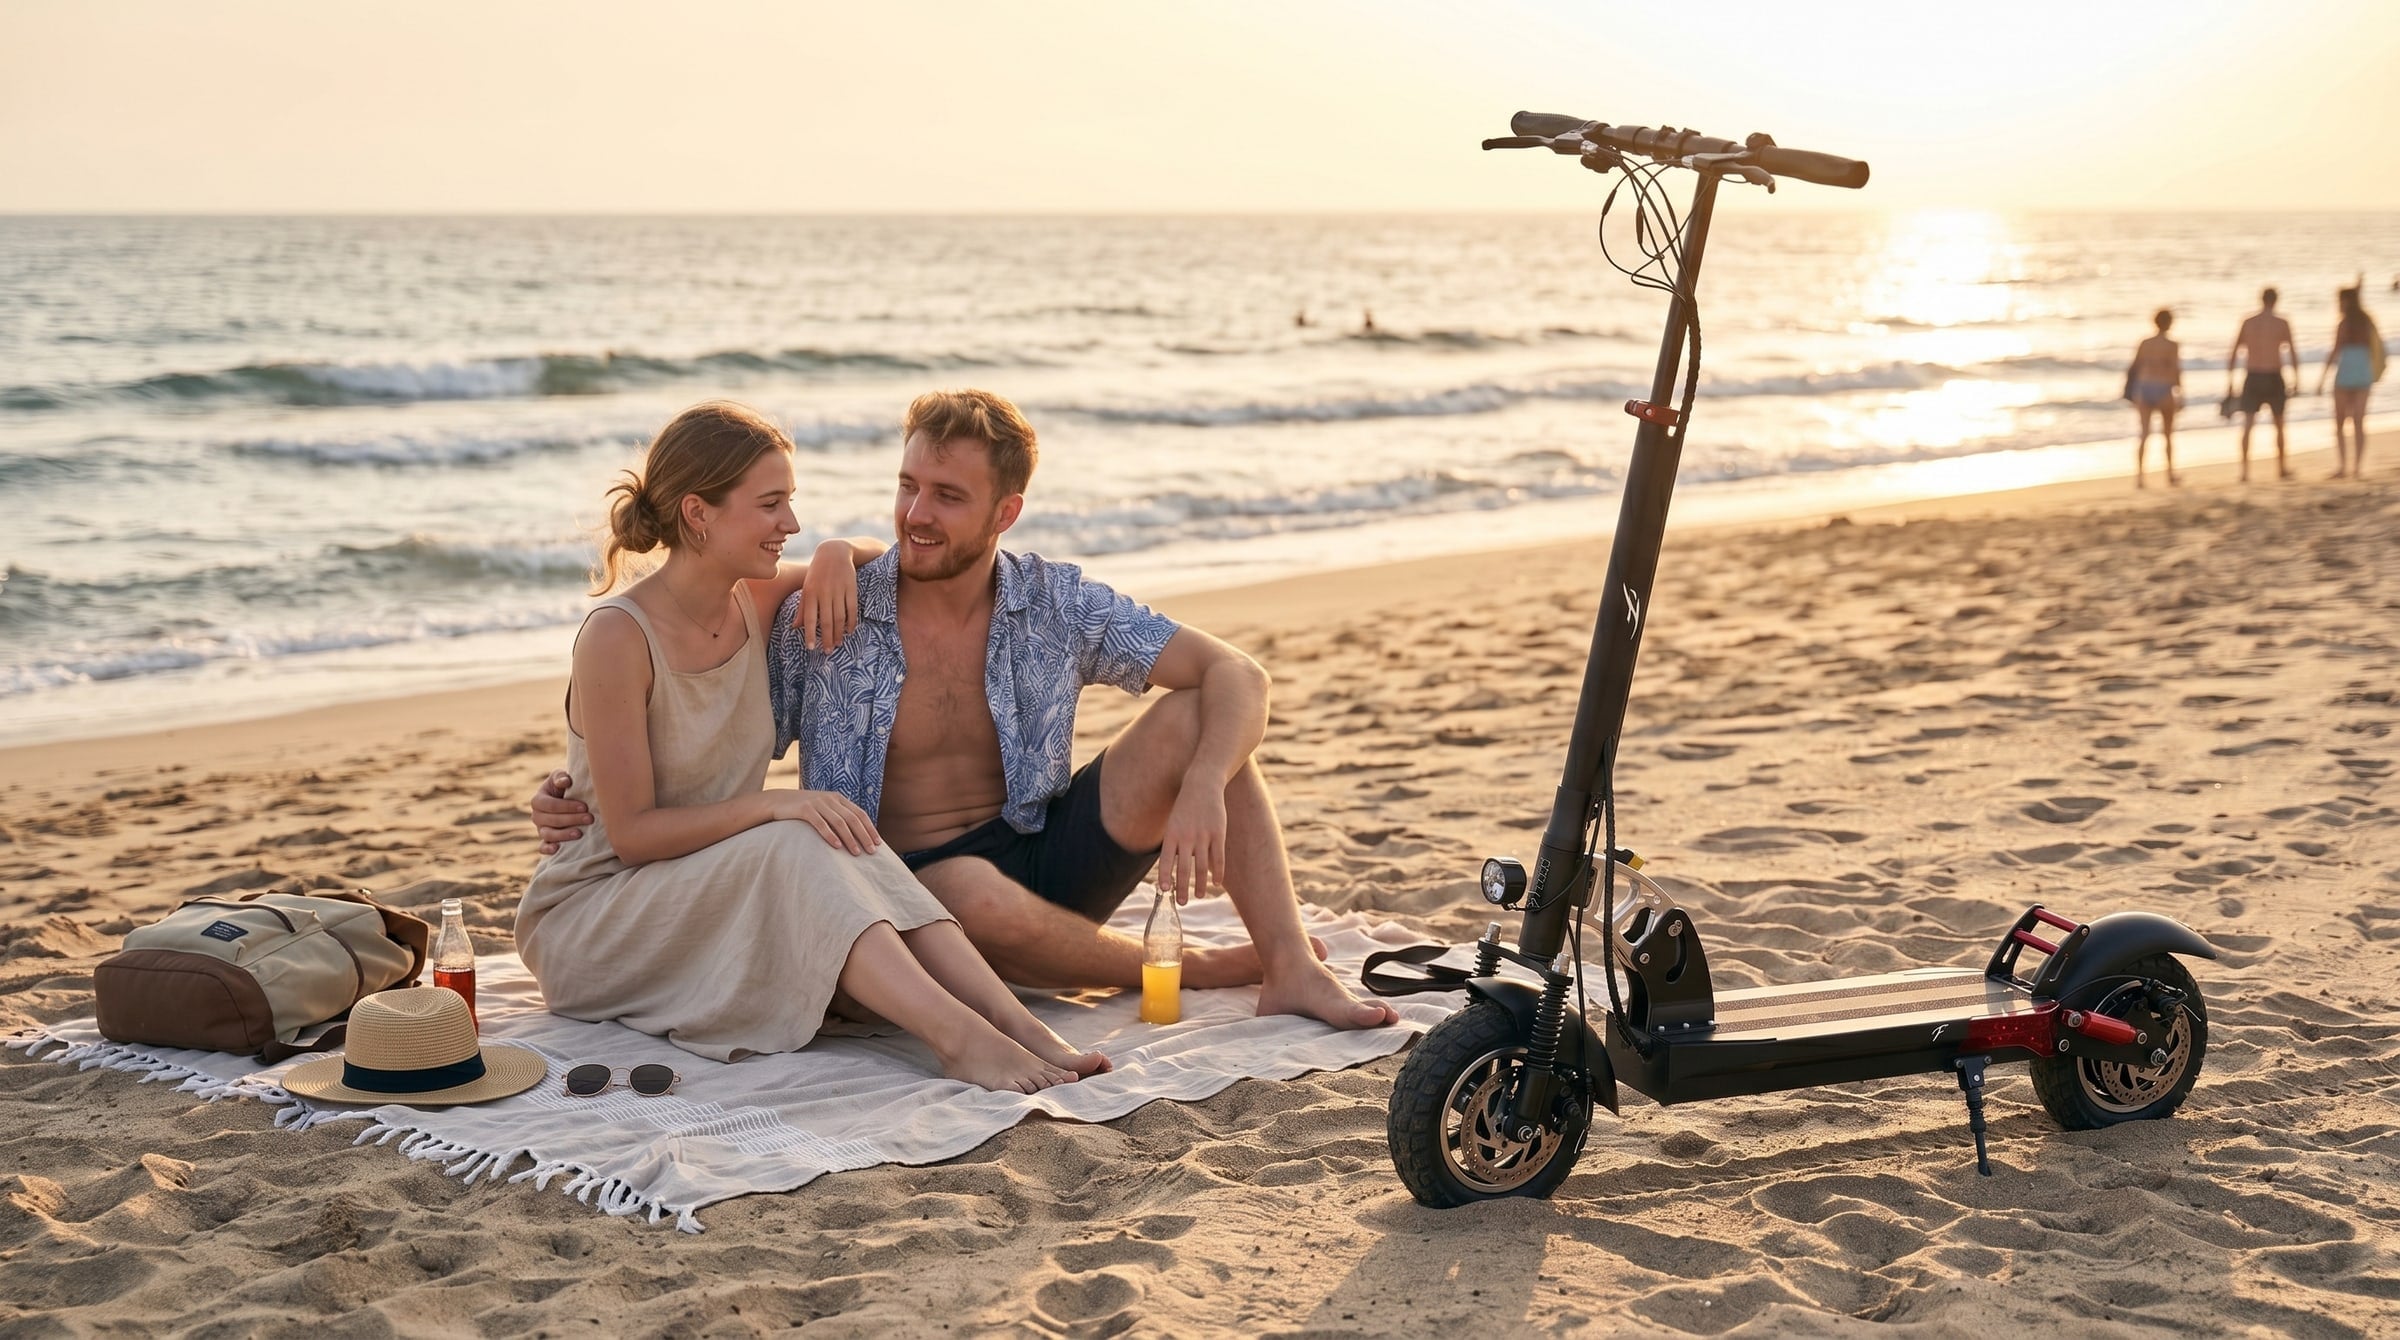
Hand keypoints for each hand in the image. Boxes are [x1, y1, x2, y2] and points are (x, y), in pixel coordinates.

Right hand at [531, 771, 591, 853]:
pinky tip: (557, 849)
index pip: (550, 805)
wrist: (568, 798)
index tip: (584, 807)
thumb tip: (565, 781)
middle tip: (590, 818)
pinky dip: (547, 849)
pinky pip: (542, 847)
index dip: (567, 806)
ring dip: (563, 835)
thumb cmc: (565, 786)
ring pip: (547, 834)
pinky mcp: (546, 841)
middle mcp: (537, 816)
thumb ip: (561, 777)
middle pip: (551, 820)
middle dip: (571, 819)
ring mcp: (540, 829)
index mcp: (538, 800)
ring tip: (580, 833)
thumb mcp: (561, 777)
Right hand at [771, 789, 880, 854]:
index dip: (870, 829)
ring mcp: (817, 803)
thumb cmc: (804, 810)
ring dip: (849, 839)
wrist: (777, 801)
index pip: (860, 814)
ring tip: (856, 853)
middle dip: (864, 836)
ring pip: (839, 822)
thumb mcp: (824, 809)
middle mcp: (830, 799)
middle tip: (871, 852)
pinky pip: (820, 823)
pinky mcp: (804, 809)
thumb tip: (857, 835)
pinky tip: (836, 846)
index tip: (878, 843)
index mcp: (838, 798)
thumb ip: (838, 816)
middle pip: (853, 818)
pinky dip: (830, 835)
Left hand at [791, 539, 861, 650]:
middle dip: (827, 638)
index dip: (810, 634)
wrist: (834, 552)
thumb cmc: (817, 573)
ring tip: (838, 644)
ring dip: (839, 633)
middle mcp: (824, 592)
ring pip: (840, 617)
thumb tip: (795, 627)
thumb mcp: (806, 588)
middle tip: (827, 652)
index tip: (810, 648)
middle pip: (827, 621)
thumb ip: (802, 608)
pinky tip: (850, 631)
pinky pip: (852, 608)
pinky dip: (852, 621)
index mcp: (810, 593)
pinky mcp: (851, 588)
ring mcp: (839, 590)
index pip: (810, 618)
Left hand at [1156, 780, 1226, 904]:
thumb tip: (1173, 869)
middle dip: (1182, 887)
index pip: (1165, 860)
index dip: (1165, 876)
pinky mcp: (1218, 833)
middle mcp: (1186, 836)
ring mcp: (1204, 835)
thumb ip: (1173, 844)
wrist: (1202, 784)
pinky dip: (1218, 872)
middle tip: (1183, 902)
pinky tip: (1216, 883)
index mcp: (1172, 834)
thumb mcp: (1173, 823)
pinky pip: (1218, 858)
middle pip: (1184, 868)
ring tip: (1198, 896)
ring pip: (1202, 866)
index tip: (1164, 890)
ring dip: (1200, 884)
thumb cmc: (1185, 807)